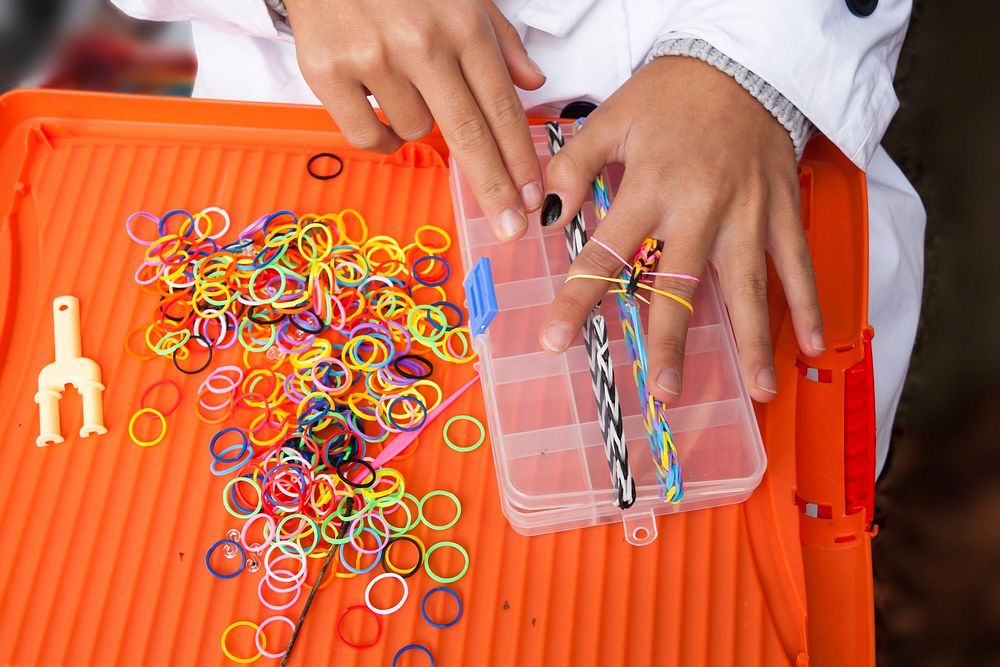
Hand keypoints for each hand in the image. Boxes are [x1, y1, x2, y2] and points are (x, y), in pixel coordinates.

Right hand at [284, 0, 545, 240]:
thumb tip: (531, 83)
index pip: (501, 107)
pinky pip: (368, 136)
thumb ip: (499, 38)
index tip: (532, 197)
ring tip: (405, 83)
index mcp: (461, 24)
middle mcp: (420, 43)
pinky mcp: (328, 72)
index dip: (520, 159)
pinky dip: (382, 135)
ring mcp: (373, 59)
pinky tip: (382, 108)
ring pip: (415, 132)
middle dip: (494, 188)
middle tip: (509, 227)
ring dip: (419, 123)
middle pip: (468, 135)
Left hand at [538, 57, 822, 402]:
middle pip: (681, 286)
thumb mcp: (610, 118)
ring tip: (756, 390)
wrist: (742, 63)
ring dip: (752, 341)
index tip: (556, 340)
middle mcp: (701, 207)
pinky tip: (810, 345)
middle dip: (671, 344)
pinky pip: (797, 263)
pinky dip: (807, 304)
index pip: (606, 253)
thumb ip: (573, 167)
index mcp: (651, 186)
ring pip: (748, 286)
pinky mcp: (783, 210)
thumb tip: (542, 214)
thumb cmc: (672, 94)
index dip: (577, 299)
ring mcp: (749, 213)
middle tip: (664, 393)